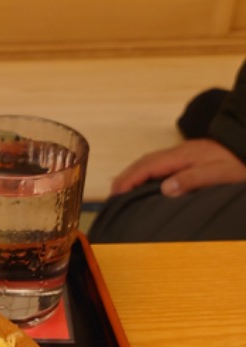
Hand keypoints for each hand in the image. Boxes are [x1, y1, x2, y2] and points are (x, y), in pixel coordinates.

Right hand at [110, 138, 245, 196]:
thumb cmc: (238, 163)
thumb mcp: (218, 174)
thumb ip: (191, 180)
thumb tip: (164, 188)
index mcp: (183, 156)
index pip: (148, 166)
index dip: (130, 179)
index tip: (116, 193)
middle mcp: (179, 152)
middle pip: (145, 162)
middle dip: (126, 176)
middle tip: (112, 194)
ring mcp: (183, 153)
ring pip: (151, 161)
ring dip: (134, 173)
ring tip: (123, 188)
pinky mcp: (188, 156)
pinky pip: (159, 163)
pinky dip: (145, 171)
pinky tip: (146, 180)